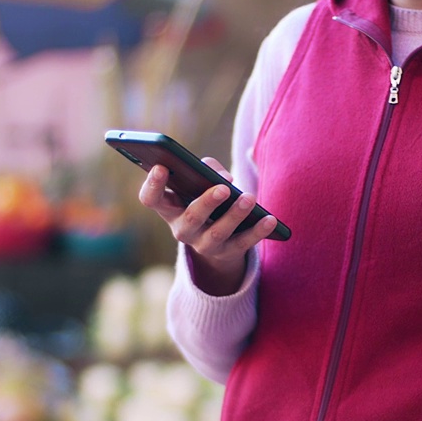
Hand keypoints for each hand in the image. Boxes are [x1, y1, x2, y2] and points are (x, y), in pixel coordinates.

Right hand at [138, 158, 276, 295]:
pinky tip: (270, 219)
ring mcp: (203, 245)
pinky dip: (258, 231)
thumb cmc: (205, 199)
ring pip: (218, 232)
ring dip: (235, 215)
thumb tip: (224, 178)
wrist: (217, 241)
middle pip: (191, 218)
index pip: (151, 199)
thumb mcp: (201, 183)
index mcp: (169, 208)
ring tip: (250, 198)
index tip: (161, 166)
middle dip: (207, 203)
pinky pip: (243, 243)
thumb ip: (208, 169)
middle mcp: (182, 229)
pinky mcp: (227, 253)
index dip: (152, 184)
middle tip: (223, 188)